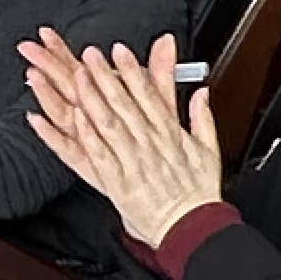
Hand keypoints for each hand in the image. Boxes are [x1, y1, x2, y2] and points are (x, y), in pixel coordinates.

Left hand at [16, 29, 219, 249]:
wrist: (191, 228)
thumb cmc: (197, 192)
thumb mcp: (209, 150)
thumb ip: (202, 117)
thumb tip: (201, 92)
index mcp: (169, 134)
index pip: (148, 95)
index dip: (132, 71)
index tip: (119, 51)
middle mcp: (148, 143)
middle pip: (123, 104)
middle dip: (105, 76)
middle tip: (90, 54)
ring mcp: (131, 161)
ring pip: (107, 123)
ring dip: (91, 98)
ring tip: (76, 77)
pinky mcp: (116, 181)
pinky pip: (96, 154)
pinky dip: (84, 135)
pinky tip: (72, 118)